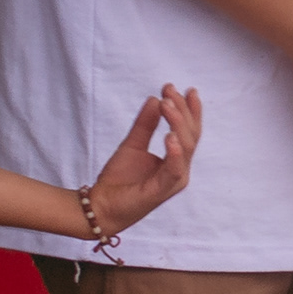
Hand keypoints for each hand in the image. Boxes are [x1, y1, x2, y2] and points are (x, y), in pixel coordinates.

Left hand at [87, 85, 201, 233]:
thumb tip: (155, 99)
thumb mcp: (132, 144)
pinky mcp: (163, 190)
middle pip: (190, 135)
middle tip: (169, 91)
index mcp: (176, 159)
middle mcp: (181, 168)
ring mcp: (175, 179)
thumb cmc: (119, 180)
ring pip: (185, 147)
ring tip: (167, 105)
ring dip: (178, 124)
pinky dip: (175, 153)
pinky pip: (175, 169)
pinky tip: (169, 136)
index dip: (188, 109)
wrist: (102, 206)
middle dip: (183, 110)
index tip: (177, 87)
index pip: (189, 130)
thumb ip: (145, 124)